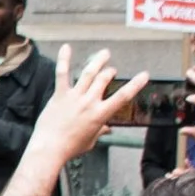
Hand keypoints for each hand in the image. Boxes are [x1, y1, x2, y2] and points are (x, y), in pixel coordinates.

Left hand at [24, 44, 147, 167]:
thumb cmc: (70, 148)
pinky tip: (66, 47)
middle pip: (104, 80)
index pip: (123, 96)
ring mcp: (74, 97)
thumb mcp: (90, 141)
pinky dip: (64, 59)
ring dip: (98, 61)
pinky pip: (63, 73)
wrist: (50, 148)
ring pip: (89, 73)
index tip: (144, 75)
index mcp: (100, 114)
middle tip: (111, 70)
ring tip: (104, 54)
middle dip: (110, 72)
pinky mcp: (60, 95)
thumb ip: (99, 131)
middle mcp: (89, 102)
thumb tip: (105, 129)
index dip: (135, 84)